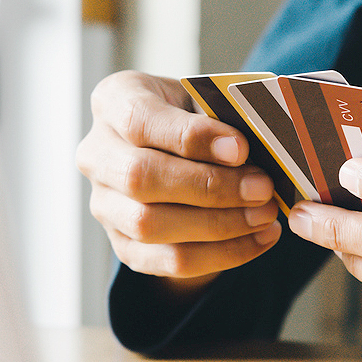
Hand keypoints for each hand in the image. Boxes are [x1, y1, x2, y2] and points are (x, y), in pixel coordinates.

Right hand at [76, 71, 281, 294]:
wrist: (183, 154)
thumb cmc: (199, 118)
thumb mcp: (210, 100)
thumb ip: (226, 116)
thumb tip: (260, 146)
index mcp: (114, 102)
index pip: (140, 120)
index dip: (191, 137)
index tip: (241, 148)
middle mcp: (97, 155)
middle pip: (140, 177)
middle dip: (210, 187)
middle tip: (262, 188)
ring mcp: (104, 204)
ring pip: (149, 225)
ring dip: (218, 224)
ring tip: (265, 215)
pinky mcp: (124, 246)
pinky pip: (168, 261)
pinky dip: (222, 254)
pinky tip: (260, 239)